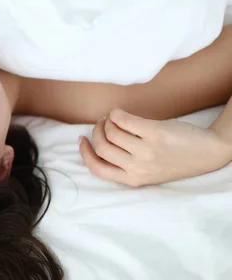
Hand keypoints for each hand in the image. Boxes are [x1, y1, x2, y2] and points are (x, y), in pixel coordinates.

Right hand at [79, 109, 231, 186]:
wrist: (207, 152)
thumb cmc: (175, 159)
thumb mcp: (147, 172)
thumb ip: (125, 163)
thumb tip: (97, 142)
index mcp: (134, 179)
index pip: (97, 168)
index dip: (85, 153)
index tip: (82, 141)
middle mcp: (139, 167)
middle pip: (102, 147)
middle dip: (96, 132)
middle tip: (101, 124)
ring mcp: (146, 150)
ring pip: (110, 132)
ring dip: (106, 121)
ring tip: (113, 118)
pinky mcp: (154, 133)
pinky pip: (123, 119)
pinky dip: (116, 113)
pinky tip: (120, 113)